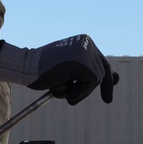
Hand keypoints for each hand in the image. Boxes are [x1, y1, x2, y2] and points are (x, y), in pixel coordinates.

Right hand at [0, 35, 118, 104]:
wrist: (25, 66)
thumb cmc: (43, 71)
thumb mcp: (70, 73)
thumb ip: (89, 74)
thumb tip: (117, 78)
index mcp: (84, 42)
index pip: (100, 62)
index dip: (107, 79)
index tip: (108, 94)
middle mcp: (87, 43)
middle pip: (103, 70)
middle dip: (104, 87)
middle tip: (108, 101)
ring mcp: (85, 52)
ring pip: (96, 80)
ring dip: (81, 92)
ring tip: (62, 90)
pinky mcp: (83, 62)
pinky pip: (91, 84)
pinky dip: (79, 93)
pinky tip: (63, 90)